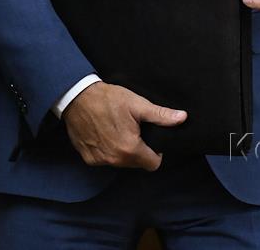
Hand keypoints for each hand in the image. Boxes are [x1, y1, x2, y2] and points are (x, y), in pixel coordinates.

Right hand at [60, 81, 185, 169]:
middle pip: (137, 163)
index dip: (155, 152)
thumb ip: (161, 115)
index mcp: (130, 149)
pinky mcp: (88, 158)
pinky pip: (105, 160)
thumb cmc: (108, 99)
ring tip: (118, 130)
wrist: (77, 96)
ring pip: (121, 163)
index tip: (149, 138)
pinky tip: (105, 134)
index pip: (153, 164)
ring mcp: (100, 160)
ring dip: (123, 151)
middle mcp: (114, 160)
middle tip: (133, 130)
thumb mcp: (137, 104)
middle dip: (139, 150)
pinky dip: (108, 151)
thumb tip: (183, 118)